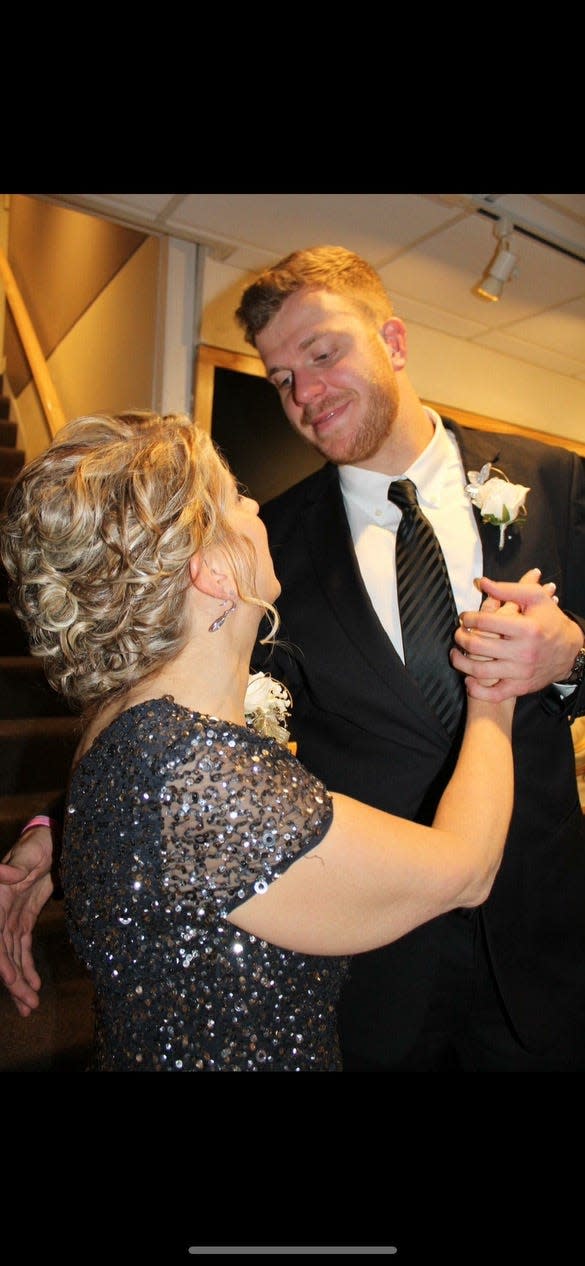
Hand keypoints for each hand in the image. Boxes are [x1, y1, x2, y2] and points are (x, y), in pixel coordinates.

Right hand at [0, 828, 54, 1016]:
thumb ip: (15, 866)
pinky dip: (27, 967)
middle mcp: (0, 913)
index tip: (11, 981)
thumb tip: (4, 873)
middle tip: (29, 1005)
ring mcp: (10, 917)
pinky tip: (35, 984)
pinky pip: (22, 948)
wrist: (50, 840)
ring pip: (12, 956)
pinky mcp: (22, 919)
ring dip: (20, 981)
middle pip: (2, 953)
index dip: (1, 961)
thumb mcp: (29, 853)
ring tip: (31, 1005)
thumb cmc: (38, 844)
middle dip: (14, 981)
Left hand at [451, 567, 574, 701]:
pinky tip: (469, 679)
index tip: (465, 617)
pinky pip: (494, 694)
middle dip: (461, 638)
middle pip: (478, 646)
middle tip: (458, 633)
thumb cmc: (550, 621)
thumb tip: (482, 583)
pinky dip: (477, 690)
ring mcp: (521, 672)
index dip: (468, 618)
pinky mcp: (521, 687)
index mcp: (526, 628)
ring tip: (456, 653)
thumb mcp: (535, 599)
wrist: (570, 651)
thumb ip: (507, 589)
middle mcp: (523, 651)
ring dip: (461, 662)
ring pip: (480, 671)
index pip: (485, 622)